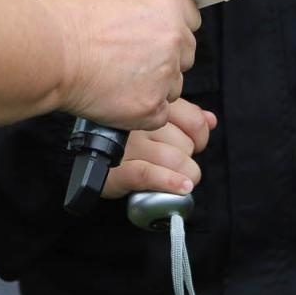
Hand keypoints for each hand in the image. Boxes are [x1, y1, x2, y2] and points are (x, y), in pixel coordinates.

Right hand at [37, 0, 199, 130]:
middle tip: (132, 62)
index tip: (157, 38)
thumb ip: (142, 8)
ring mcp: (166, 74)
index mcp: (169, 5)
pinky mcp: (151, 107)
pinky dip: (140, 112)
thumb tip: (145, 19)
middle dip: (164, 60)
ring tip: (117, 80)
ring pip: (172, 86)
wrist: (48, 50)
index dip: (172, 31)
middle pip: (185, 55)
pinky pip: (158, 114)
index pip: (191, 21)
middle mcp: (175, 38)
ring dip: (153, 87)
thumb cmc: (68, 19)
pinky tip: (116, 98)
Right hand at [102, 98, 216, 198]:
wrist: (84, 149)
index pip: (192, 118)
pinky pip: (148, 175)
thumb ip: (185, 117)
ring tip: (181, 181)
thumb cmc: (123, 134)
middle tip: (176, 164)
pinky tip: (182, 188)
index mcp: (150, 106)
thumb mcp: (154, 117)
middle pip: (186, 144)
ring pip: (174, 160)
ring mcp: (128, 147)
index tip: (196, 144)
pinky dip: (169, 183)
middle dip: (188, 159)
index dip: (200, 135)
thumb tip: (211, 120)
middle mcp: (139, 124)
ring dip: (184, 175)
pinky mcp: (116, 171)